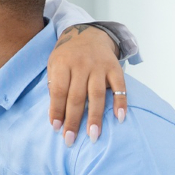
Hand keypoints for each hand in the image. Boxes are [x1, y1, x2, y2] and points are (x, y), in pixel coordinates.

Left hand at [49, 24, 126, 143]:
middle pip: (77, 97)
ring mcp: (99, 66)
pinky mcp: (115, 68)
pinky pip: (120, 87)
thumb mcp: (53, 64)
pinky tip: (119, 118)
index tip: (56, 128)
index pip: (59, 91)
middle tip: (70, 140)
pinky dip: (120, 103)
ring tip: (92, 135)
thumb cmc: (67, 56)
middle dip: (73, 120)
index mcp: (62, 64)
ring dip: (95, 117)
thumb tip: (55, 113)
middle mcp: (81, 65)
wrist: (88, 34)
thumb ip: (54, 85)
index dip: (57, 110)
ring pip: (97, 95)